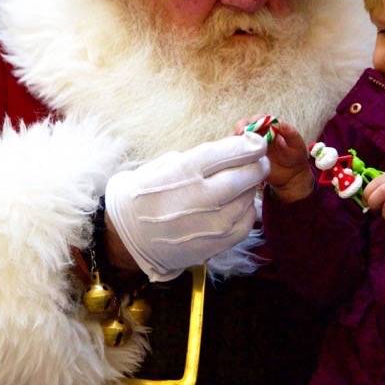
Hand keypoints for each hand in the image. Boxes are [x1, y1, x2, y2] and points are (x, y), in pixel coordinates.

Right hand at [105, 133, 268, 281]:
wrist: (126, 239)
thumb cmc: (141, 195)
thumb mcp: (163, 164)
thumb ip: (198, 158)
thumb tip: (230, 151)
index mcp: (185, 171)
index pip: (231, 152)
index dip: (250, 144)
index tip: (256, 141)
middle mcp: (202, 198)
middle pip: (247, 175)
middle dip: (257, 164)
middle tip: (258, 160)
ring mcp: (213, 224)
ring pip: (249, 198)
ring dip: (250, 188)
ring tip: (241, 183)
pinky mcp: (217, 244)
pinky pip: (246, 222)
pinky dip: (246, 210)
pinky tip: (237, 204)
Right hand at [234, 117, 312, 202]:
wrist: (291, 176)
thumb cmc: (295, 157)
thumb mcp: (297, 144)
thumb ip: (290, 133)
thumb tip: (279, 124)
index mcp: (270, 127)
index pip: (260, 119)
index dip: (255, 119)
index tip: (253, 124)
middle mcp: (259, 134)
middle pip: (246, 125)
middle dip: (241, 126)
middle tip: (240, 132)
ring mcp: (252, 146)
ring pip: (239, 137)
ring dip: (235, 138)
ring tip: (235, 144)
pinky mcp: (247, 157)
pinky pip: (238, 152)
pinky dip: (233, 151)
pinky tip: (234, 154)